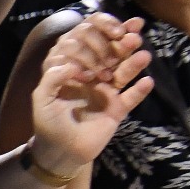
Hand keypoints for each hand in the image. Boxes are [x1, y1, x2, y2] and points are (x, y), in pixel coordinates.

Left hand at [27, 12, 153, 173]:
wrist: (61, 151)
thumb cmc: (49, 123)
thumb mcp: (42, 98)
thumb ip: (52, 78)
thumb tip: (71, 64)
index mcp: (74, 69)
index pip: (88, 48)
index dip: (96, 39)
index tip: (98, 44)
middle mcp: (93, 76)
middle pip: (111, 55)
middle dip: (121, 45)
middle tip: (132, 37)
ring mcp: (107, 92)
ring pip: (123, 73)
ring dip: (133, 63)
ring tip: (143, 55)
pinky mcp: (117, 109)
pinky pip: (131, 98)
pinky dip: (140, 91)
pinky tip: (147, 82)